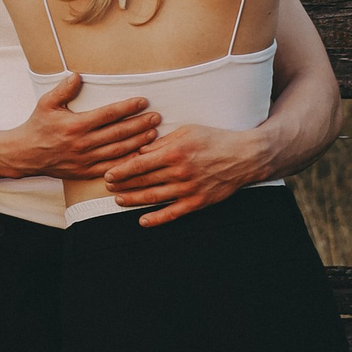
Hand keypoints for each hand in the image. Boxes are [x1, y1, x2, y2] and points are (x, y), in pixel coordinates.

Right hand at [12, 75, 160, 182]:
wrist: (25, 154)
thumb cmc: (38, 126)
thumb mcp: (46, 103)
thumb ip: (63, 89)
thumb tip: (77, 76)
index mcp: (75, 125)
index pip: (108, 114)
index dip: (127, 107)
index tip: (143, 101)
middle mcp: (83, 143)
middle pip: (118, 133)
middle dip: (140, 124)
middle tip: (156, 117)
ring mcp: (85, 159)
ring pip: (118, 150)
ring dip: (138, 142)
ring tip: (153, 134)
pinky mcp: (85, 172)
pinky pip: (111, 168)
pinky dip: (127, 162)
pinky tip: (140, 156)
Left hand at [98, 119, 277, 226]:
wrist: (244, 156)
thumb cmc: (213, 139)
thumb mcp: (187, 131)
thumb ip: (162, 142)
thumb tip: (140, 150)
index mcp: (175, 152)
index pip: (140, 163)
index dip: (122, 170)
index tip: (108, 173)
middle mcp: (180, 172)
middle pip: (144, 181)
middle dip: (123, 185)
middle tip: (107, 186)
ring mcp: (189, 189)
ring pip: (154, 197)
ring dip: (134, 200)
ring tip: (118, 200)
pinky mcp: (198, 202)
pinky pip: (173, 213)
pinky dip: (156, 219)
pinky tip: (142, 220)